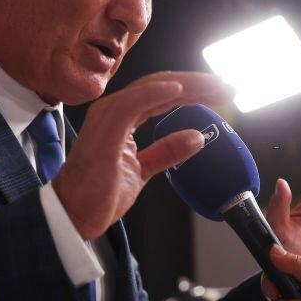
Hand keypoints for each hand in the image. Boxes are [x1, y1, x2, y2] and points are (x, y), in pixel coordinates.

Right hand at [53, 72, 233, 239]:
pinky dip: (156, 93)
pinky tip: (180, 90)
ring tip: (216, 87)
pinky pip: (132, 104)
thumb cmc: (97, 195)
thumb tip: (196, 138)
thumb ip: (166, 151)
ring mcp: (108, 117)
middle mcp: (114, 112)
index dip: (193, 91)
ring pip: (152, 88)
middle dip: (198, 84)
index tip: (221, 93)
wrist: (72, 216)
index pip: (162, 95)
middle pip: (161, 86)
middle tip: (228, 87)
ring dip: (187, 85)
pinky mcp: (105, 130)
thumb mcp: (142, 171)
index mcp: (122, 119)